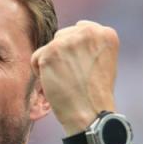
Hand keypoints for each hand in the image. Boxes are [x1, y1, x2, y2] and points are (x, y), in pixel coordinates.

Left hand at [30, 21, 118, 135]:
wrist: (90, 114)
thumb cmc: (95, 93)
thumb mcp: (103, 61)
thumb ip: (90, 45)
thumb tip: (69, 37)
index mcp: (106, 33)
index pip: (80, 29)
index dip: (76, 50)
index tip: (81, 67)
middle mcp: (88, 32)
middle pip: (63, 36)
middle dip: (63, 54)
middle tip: (73, 76)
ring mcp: (68, 41)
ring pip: (49, 47)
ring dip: (52, 63)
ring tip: (66, 80)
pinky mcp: (50, 52)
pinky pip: (36, 58)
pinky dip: (40, 72)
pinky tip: (55, 84)